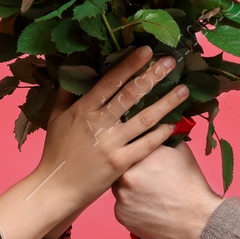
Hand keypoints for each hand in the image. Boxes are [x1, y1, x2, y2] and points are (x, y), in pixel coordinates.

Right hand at [34, 45, 189, 217]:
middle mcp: (99, 124)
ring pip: (144, 119)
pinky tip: (175, 123)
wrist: (56, 187)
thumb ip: (67, 92)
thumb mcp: (56, 117)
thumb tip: (76, 67)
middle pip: (130, 96)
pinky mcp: (121, 163)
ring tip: (183, 90)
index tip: (146, 51)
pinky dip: (161, 133)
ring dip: (166, 103)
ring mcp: (111, 144)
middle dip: (152, 76)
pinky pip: (146, 145)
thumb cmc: (56, 151)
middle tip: (170, 62)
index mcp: (83, 109)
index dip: (129, 65)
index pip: (110, 82)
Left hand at [111, 143, 223, 238]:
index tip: (144, 159)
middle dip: (132, 172)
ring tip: (151, 195)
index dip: (136, 153)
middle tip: (148, 179)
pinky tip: (148, 208)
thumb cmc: (191, 186)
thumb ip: (162, 138)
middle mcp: (126, 175)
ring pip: (120, 188)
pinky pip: (122, 207)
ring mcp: (121, 197)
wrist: (198, 220)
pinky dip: (132, 207)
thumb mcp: (181, 151)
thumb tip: (156, 130)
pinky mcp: (121, 215)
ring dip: (130, 190)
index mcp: (140, 155)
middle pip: (121, 168)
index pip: (130, 147)